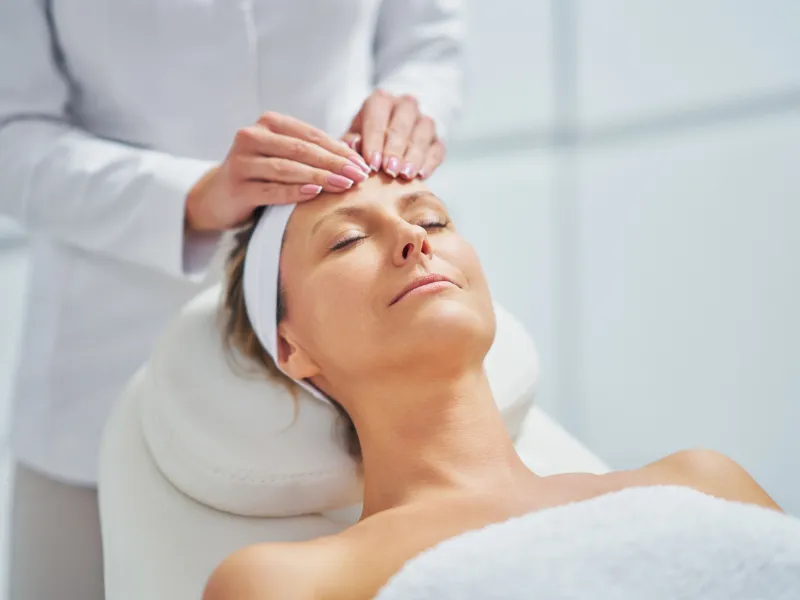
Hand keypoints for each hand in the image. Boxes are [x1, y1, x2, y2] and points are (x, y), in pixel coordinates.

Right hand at [186, 112, 370, 230]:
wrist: (219, 197)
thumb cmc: (263, 175)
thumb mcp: (287, 156)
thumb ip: (316, 151)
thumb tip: (358, 149)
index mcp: (268, 124)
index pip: (310, 135)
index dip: (338, 149)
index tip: (362, 164)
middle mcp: (251, 137)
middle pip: (301, 150)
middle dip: (334, 163)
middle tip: (359, 176)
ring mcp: (241, 161)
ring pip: (287, 168)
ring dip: (319, 176)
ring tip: (344, 185)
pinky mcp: (237, 186)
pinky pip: (271, 190)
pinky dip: (294, 192)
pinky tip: (315, 193)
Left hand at [342, 90, 444, 180]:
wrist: (390, 135)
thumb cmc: (367, 136)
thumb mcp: (354, 135)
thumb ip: (350, 141)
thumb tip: (354, 145)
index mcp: (381, 100)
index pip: (377, 119)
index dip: (374, 142)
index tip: (372, 164)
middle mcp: (405, 105)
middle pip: (402, 126)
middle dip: (395, 150)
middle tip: (389, 170)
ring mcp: (424, 121)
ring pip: (422, 135)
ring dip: (414, 156)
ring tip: (405, 175)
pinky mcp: (437, 139)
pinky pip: (437, 149)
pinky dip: (430, 162)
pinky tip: (421, 175)